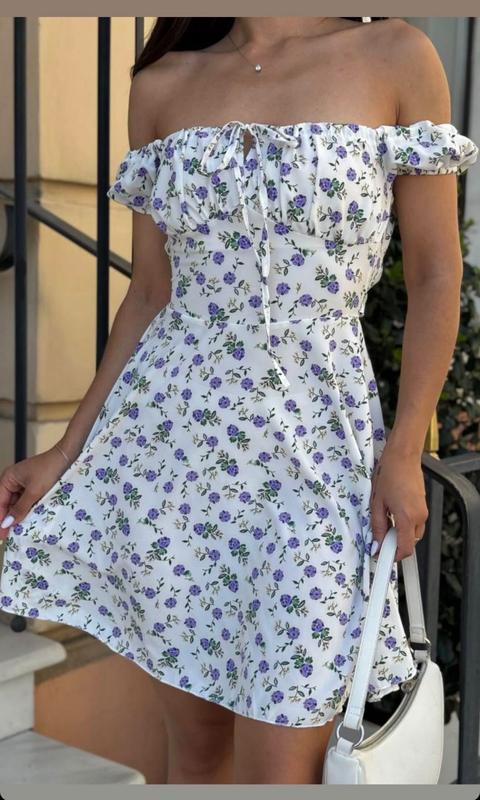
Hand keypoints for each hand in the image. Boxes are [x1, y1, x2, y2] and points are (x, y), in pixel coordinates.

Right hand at [0, 446, 70, 539]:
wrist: (68, 457)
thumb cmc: (49, 470)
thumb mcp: (34, 492)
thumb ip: (20, 508)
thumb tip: (6, 523)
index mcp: (8, 478)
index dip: (0, 519)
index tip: (2, 535)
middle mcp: (13, 480)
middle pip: (7, 503)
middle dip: (8, 518)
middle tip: (9, 536)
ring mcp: (24, 482)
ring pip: (17, 503)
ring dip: (19, 515)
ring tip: (19, 531)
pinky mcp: (34, 485)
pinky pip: (27, 500)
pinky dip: (27, 509)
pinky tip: (29, 520)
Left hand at [369, 443, 428, 561]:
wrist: (403, 457)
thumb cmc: (389, 475)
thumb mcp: (377, 503)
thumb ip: (378, 526)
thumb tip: (377, 543)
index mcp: (407, 517)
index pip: (405, 549)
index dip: (393, 556)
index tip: (382, 557)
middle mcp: (419, 516)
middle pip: (410, 543)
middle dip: (395, 543)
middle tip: (380, 536)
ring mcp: (423, 511)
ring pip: (413, 533)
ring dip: (400, 533)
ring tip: (386, 518)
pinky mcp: (423, 506)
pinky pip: (415, 523)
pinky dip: (404, 524)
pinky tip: (393, 511)